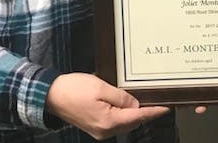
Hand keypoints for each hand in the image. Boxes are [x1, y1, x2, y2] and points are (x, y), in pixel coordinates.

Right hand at [45, 73, 169, 139]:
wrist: (51, 96)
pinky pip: (115, 121)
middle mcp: (105, 131)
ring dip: (134, 112)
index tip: (166, 107)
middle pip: (132, 121)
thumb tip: (135, 104)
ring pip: (124, 122)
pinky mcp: (95, 126)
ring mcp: (99, 131)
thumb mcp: (101, 87)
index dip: (153, 111)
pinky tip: (127, 104)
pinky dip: (124, 113)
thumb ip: (121, 97)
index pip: (138, 116)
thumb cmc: (74, 89)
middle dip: (145, 112)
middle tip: (158, 99)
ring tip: (145, 100)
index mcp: (109, 121)